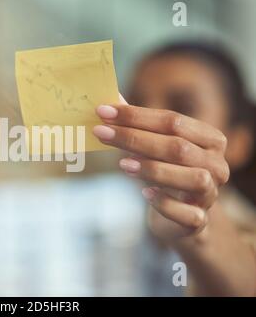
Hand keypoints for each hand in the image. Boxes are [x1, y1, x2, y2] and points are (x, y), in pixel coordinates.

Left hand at [93, 96, 229, 242]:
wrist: (180, 217)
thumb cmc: (166, 174)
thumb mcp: (154, 148)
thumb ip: (137, 125)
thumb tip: (109, 98)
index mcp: (209, 139)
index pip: (172, 120)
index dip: (136, 115)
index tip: (103, 111)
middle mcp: (216, 164)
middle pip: (177, 146)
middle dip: (135, 138)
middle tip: (101, 133)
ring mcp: (211, 194)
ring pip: (191, 177)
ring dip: (153, 169)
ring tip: (121, 164)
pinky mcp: (200, 220)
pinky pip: (188, 213)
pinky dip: (166, 203)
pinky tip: (145, 194)